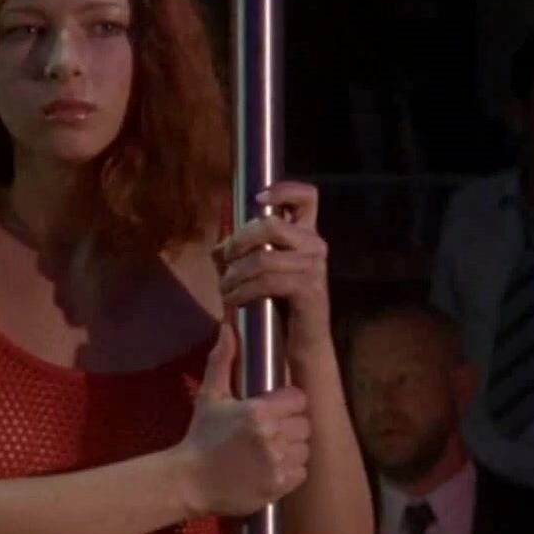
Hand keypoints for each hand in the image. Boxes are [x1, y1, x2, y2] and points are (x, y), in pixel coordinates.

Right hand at [173, 324, 309, 517]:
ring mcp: (278, 463)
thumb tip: (228, 327)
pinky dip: (290, 470)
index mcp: (259, 411)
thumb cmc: (201, 436)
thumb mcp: (210, 396)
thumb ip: (223, 360)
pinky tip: (270, 468)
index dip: (289, 402)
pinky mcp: (280, 486)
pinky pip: (302, 472)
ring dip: (292, 448)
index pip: (299, 398)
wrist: (190, 481)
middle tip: (271, 430)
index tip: (275, 408)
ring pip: (305, 448)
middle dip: (291, 425)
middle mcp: (273, 436)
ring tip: (271, 449)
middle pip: (305, 424)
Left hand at [213, 181, 330, 353]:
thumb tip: (219, 247)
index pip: (307, 196)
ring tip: (224, 289)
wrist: (302, 343)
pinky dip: (243, 291)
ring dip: (235, 274)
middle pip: (271, 224)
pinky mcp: (309, 289)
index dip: (283, 190)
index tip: (257, 200)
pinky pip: (268, 282)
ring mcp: (314, 266)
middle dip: (239, 241)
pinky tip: (233, 300)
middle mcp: (314, 244)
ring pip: (263, 257)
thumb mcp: (254, 272)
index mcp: (305, 233)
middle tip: (225, 260)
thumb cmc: (278, 303)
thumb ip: (238, 254)